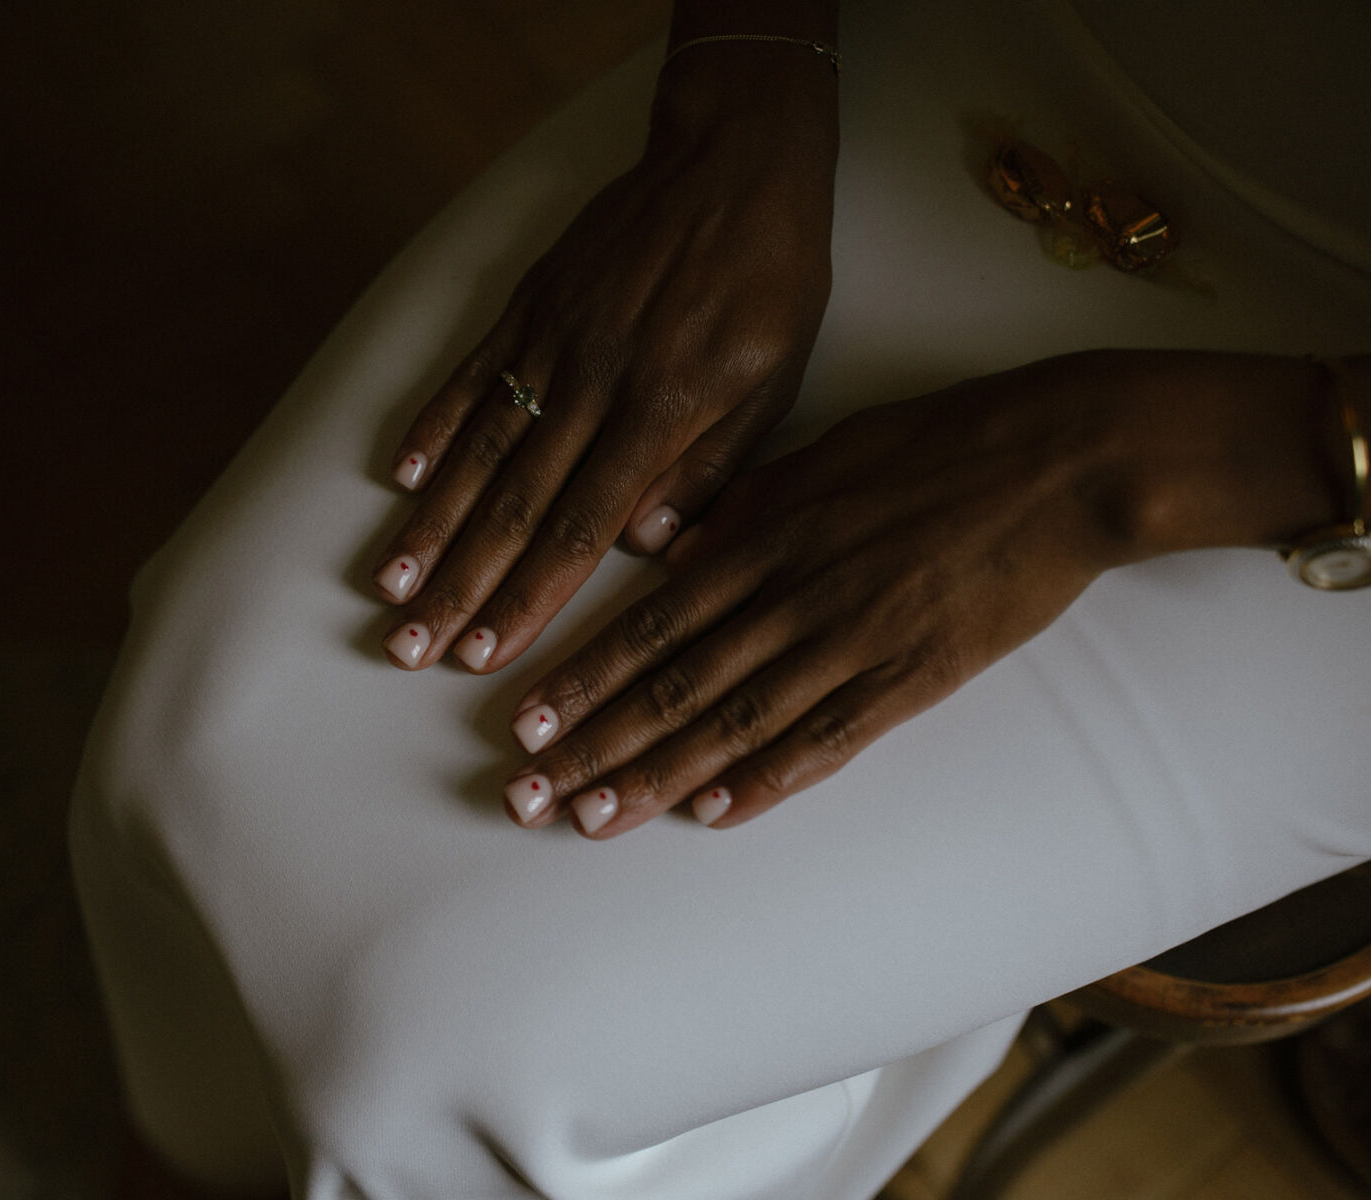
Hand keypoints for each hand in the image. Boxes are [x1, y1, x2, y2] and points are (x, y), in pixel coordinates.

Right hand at [373, 54, 838, 674]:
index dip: (528, 597)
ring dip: (430, 526)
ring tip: (389, 586)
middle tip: (412, 647)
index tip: (486, 655)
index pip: (579, 528)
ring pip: (478, 450)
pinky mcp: (528, 305)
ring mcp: (549, 343)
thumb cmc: (767, 279)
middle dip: (458, 586)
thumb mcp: (772, 381)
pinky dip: (431, 427)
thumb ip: (710, 470)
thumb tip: (649, 551)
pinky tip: (400, 479)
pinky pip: (469, 374)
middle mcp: (591, 385)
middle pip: (511, 505)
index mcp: (659, 414)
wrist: (732, 160)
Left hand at [498, 350, 1345, 837]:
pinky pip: (827, 739)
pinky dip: (765, 779)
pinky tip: (712, 814)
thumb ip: (740, 511)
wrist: (1059, 461)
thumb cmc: (935, 446)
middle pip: (672, 685)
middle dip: (591, 745)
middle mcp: (792, 595)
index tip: (521, 721)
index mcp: (763, 536)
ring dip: (655, 776)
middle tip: (526, 796)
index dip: (581, 678)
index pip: (648, 624)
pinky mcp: (915, 677)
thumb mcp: (819, 455)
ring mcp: (853, 641)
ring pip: (733, 722)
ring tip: (591, 820)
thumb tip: (672, 554)